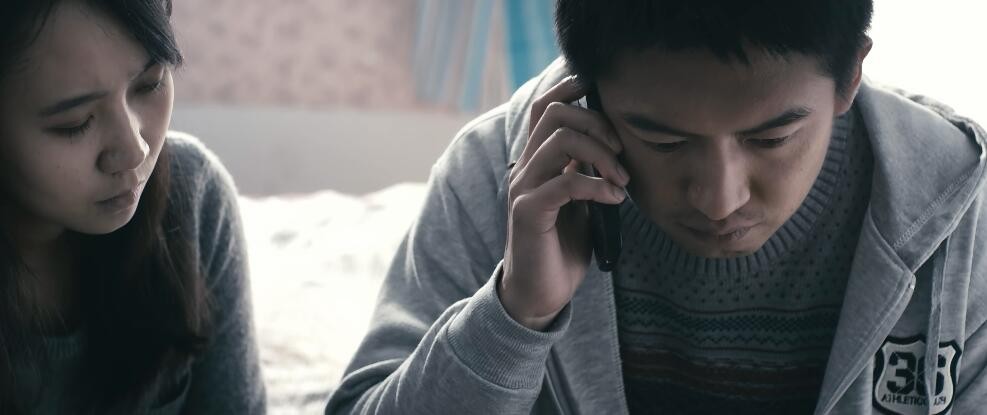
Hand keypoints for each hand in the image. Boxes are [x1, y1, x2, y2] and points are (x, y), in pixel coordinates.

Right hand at [499, 76, 628, 330]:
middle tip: (623, 155)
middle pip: (555, 114)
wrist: (539, 294)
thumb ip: (588, 171)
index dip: (571, 89)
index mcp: (537, 161)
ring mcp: (523, 188)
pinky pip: (566, 182)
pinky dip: (598, 185)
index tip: (602, 93)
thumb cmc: (562, 248)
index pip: (546, 108)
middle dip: (598, 124)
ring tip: (622, 181)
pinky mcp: (528, 212)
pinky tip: (615, 199)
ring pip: (561, 142)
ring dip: (602, 156)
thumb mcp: (581, 202)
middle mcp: (525, 168)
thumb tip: (615, 145)